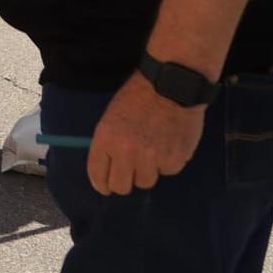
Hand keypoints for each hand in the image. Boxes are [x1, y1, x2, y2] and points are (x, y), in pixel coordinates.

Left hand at [86, 73, 204, 195]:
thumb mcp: (111, 117)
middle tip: (130, 172)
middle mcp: (127, 152)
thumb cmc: (137, 97)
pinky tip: (169, 143)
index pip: (98, 175)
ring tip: (152, 149)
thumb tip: (108, 168)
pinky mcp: (175, 159)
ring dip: (147, 170)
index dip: (102, 184)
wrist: (172, 85)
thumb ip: (108, 144)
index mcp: (106, 139)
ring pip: (145, 181)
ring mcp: (152, 158)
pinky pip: (167, 171)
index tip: (106, 187)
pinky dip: (168, 162)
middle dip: (124, 182)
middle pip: (121, 187)